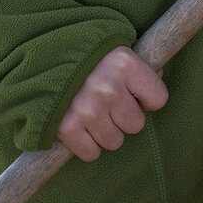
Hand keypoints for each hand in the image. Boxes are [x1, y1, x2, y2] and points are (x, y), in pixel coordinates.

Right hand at [57, 45, 167, 161]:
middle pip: (136, 125)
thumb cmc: (88, 53)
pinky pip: (91, 153)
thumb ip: (139, 66)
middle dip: (125, 116)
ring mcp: (88, 110)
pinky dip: (87, 144)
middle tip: (110, 103)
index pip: (159, 99)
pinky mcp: (67, 128)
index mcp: (125, 65)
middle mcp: (109, 88)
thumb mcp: (118, 49)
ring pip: (115, 142)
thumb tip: (158, 78)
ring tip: (94, 112)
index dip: (149, 99)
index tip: (136, 94)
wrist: (44, 55)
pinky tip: (81, 126)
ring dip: (106, 131)